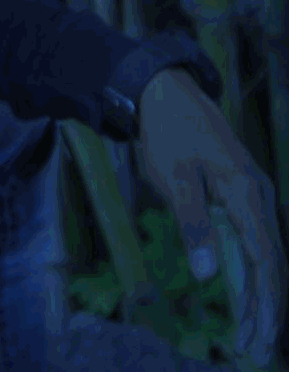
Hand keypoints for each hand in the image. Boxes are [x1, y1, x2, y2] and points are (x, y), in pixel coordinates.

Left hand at [138, 68, 287, 366]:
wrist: (164, 90)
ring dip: (259, 294)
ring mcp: (252, 194)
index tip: (261, 338)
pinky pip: (253, 239)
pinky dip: (251, 271)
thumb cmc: (167, 132)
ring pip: (264, 253)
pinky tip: (243, 295)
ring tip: (249, 334)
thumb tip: (208, 275)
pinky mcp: (240, 194)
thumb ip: (193, 224)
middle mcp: (258, 196)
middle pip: (272, 262)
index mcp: (247, 193)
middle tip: (254, 349)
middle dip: (266, 308)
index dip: (267, 303)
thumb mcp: (174, 177)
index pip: (266, 260)